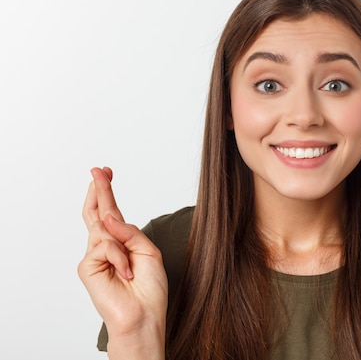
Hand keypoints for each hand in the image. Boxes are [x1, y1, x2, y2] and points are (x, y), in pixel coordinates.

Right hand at [78, 167, 166, 357]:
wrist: (144, 315)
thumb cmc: (149, 288)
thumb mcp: (148, 251)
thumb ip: (130, 232)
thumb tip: (108, 217)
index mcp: (122, 241)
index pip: (111, 212)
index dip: (106, 192)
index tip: (105, 172)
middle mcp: (105, 246)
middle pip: (97, 212)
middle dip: (99, 190)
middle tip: (98, 170)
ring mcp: (94, 256)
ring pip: (104, 228)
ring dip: (122, 243)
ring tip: (131, 267)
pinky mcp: (87, 266)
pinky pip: (105, 246)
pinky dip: (120, 257)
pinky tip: (126, 273)